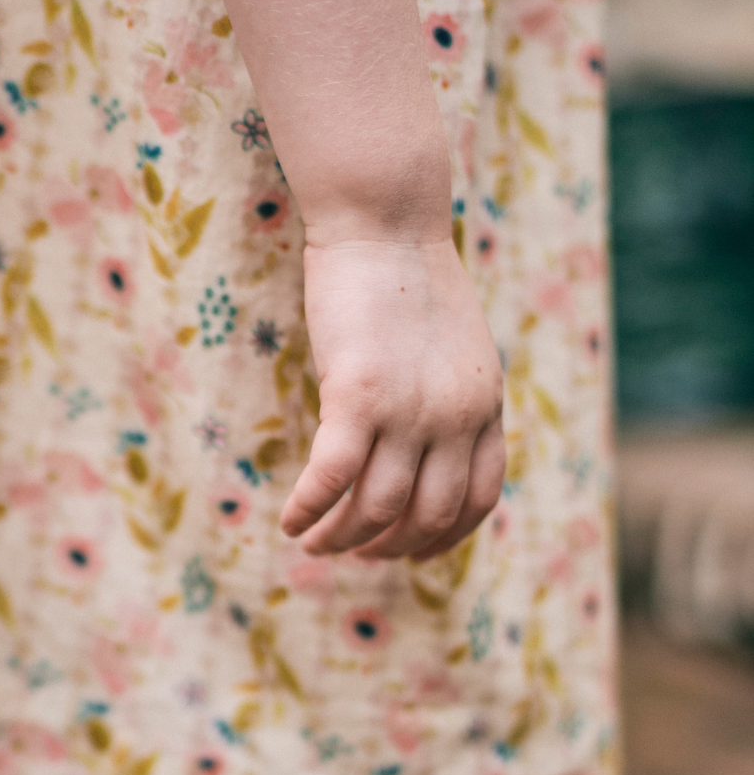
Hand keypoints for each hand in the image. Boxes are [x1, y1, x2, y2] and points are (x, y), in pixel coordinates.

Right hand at [279, 237, 504, 560]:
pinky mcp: (358, 396)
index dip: (443, 538)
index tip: (412, 552)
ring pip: (377, 507)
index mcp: (484, 407)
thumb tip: (423, 447)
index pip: (478, 499)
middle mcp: (456, 418)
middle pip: (426, 516)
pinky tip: (289, 522)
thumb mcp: (455, 348)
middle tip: (350, 551)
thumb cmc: (408, 276)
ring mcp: (410, 410)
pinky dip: (309, 510)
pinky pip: (332, 477)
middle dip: (386, 546)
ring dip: (340, 538)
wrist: (385, 221)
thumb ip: (451, 400)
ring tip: (311, 544)